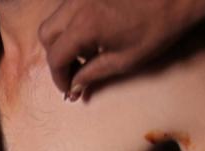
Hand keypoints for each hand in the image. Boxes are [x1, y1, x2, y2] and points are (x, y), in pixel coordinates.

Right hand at [38, 0, 204, 98]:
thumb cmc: (158, 28)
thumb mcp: (125, 60)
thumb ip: (93, 74)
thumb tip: (75, 87)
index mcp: (84, 27)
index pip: (55, 57)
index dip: (59, 77)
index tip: (69, 88)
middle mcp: (77, 5)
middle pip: (47, 34)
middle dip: (56, 55)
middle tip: (74, 70)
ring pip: (56, 18)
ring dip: (64, 39)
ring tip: (88, 51)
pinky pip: (71, 7)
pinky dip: (74, 23)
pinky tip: (96, 33)